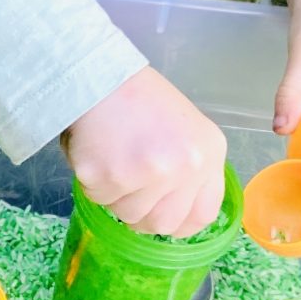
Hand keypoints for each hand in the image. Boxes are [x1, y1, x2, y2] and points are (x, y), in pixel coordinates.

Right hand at [64, 66, 229, 235]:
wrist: (99, 75)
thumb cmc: (140, 100)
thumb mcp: (185, 130)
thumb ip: (190, 170)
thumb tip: (179, 213)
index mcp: (208, 153)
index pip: (203, 215)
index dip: (180, 223)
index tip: (162, 216)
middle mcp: (186, 166)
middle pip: (163, 224)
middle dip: (142, 214)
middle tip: (127, 189)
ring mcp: (150, 173)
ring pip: (128, 215)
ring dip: (115, 196)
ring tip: (111, 160)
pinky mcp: (111, 176)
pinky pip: (99, 199)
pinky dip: (92, 183)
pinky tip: (95, 153)